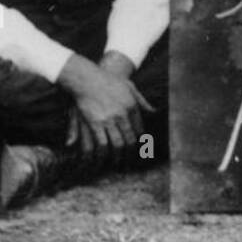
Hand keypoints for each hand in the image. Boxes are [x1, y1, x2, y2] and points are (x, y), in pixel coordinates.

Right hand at [59, 54, 152, 168]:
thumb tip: (154, 112)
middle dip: (130, 153)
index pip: (139, 128)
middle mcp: (122, 114)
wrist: (88, 77)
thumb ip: (142, 100)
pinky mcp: (95, 123)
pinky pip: (101, 143)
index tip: (139, 148)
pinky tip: (102, 159)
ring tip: (117, 164)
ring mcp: (109, 119)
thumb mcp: (129, 86)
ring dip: (117, 157)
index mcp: (131, 105)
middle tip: (129, 162)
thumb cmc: (109, 81)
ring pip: (117, 144)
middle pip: (130, 139)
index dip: (140, 140)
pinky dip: (103, 153)